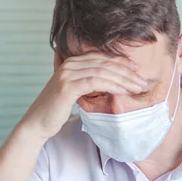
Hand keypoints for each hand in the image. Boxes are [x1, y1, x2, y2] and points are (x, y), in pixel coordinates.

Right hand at [19, 53, 147, 140]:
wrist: (38, 123)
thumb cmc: (58, 109)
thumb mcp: (76, 92)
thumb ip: (89, 82)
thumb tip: (111, 81)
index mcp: (72, 62)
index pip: (102, 58)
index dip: (122, 62)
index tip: (138, 70)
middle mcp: (69, 64)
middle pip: (105, 63)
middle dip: (127, 71)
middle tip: (143, 81)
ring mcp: (67, 74)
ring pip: (102, 71)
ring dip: (123, 79)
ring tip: (137, 87)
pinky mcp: (67, 86)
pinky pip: (96, 81)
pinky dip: (112, 85)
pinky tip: (123, 91)